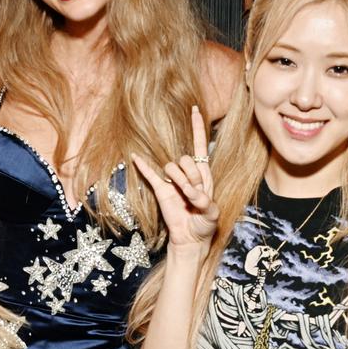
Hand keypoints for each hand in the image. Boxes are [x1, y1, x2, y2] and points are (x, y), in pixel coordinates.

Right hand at [130, 106, 217, 248]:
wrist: (190, 239)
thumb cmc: (205, 225)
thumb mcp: (212, 214)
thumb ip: (204, 201)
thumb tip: (189, 191)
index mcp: (204, 174)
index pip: (200, 145)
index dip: (198, 128)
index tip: (194, 110)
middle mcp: (188, 173)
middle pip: (187, 159)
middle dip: (192, 177)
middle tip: (195, 195)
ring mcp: (173, 181)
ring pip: (172, 167)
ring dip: (180, 183)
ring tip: (185, 199)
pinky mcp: (161, 190)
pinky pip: (151, 175)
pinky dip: (143, 166)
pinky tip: (135, 157)